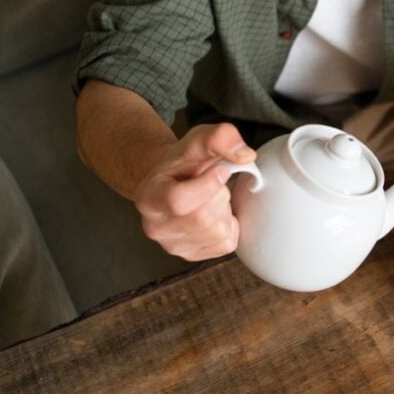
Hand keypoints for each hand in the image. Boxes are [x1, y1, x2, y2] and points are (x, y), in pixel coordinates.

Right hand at [132, 123, 255, 260]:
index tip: (220, 169)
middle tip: (213, 183)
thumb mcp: (198, 139)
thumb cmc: (184, 162)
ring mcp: (172, 245)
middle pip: (203, 217)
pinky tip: (216, 213)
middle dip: (219, 195)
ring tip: (211, 197)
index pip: (179, 200)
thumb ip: (220, 138)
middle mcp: (155, 226)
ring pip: (217, 231)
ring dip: (225, 209)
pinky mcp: (192, 255)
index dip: (208, 185)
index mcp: (148, 197)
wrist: (174, 181)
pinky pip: (227, 243)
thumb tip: (245, 156)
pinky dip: (230, 225)